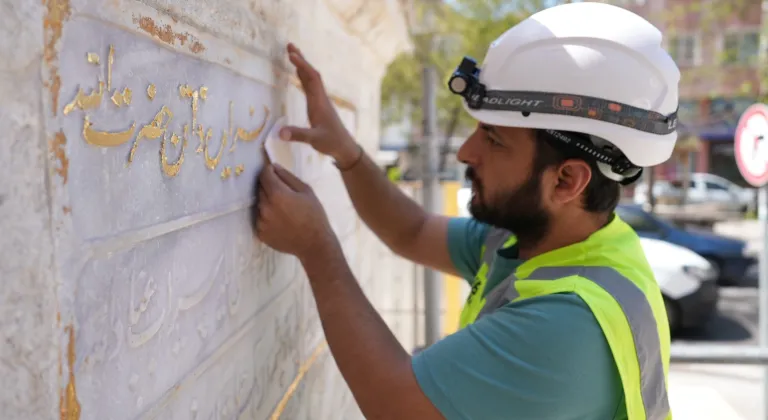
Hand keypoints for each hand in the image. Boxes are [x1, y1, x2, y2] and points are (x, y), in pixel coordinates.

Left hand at [254, 163, 337, 259]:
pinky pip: (260, 218)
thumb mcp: (306, 190)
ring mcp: (261, 222)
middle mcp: (265, 207)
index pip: (264, 174)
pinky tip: (281, 220)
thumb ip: (287, 177)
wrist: (314, 244)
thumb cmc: (314, 215)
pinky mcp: (260, 233)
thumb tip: (274, 167)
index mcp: (277, 194)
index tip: (274, 171)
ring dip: (267, 202)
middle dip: (269, 186)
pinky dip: (267, 216)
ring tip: (283, 209)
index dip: (269, 170)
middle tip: (284, 193)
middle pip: (260, 188)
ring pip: (259, 204)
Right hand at [280, 43, 360, 166]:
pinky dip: (303, 76)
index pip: (311, 78)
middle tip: (289, 45)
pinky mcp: (319, 106)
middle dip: (301, 59)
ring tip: (292, 54)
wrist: (345, 147)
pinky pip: (310, 86)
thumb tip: (280, 133)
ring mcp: (320, 101)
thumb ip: (298, 135)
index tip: (291, 55)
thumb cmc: (331, 143)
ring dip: (302, 65)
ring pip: (311, 79)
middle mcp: (320, 98)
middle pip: (311, 74)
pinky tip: (298, 74)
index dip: (302, 65)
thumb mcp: (314, 140)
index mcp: (319, 103)